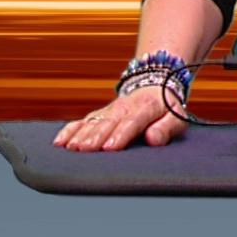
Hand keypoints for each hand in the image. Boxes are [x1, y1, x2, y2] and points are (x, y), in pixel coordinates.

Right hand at [52, 83, 188, 150]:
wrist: (154, 86)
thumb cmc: (166, 109)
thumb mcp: (176, 117)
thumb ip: (167, 128)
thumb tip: (153, 139)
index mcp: (146, 108)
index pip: (132, 122)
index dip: (121, 134)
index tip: (110, 147)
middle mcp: (124, 107)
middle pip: (109, 122)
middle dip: (96, 136)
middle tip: (85, 149)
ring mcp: (109, 110)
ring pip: (93, 122)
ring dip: (82, 135)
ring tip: (72, 148)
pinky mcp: (99, 114)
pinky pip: (82, 121)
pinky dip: (70, 130)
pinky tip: (60, 142)